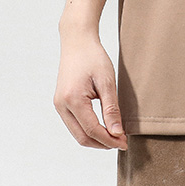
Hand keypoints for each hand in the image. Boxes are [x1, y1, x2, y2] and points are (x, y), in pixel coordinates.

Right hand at [53, 33, 127, 150]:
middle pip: (82, 137)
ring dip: (96, 139)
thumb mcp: (107, 81)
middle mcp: (62, 105)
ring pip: (77, 133)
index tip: (125, 143)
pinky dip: (89, 130)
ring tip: (115, 137)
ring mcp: (59, 105)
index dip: (109, 140)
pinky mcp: (61, 103)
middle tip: (122, 143)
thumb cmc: (93, 57)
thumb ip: (111, 109)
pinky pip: (74, 124)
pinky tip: (103, 127)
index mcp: (73, 100)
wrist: (77, 41)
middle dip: (103, 143)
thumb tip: (117, 133)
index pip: (92, 130)